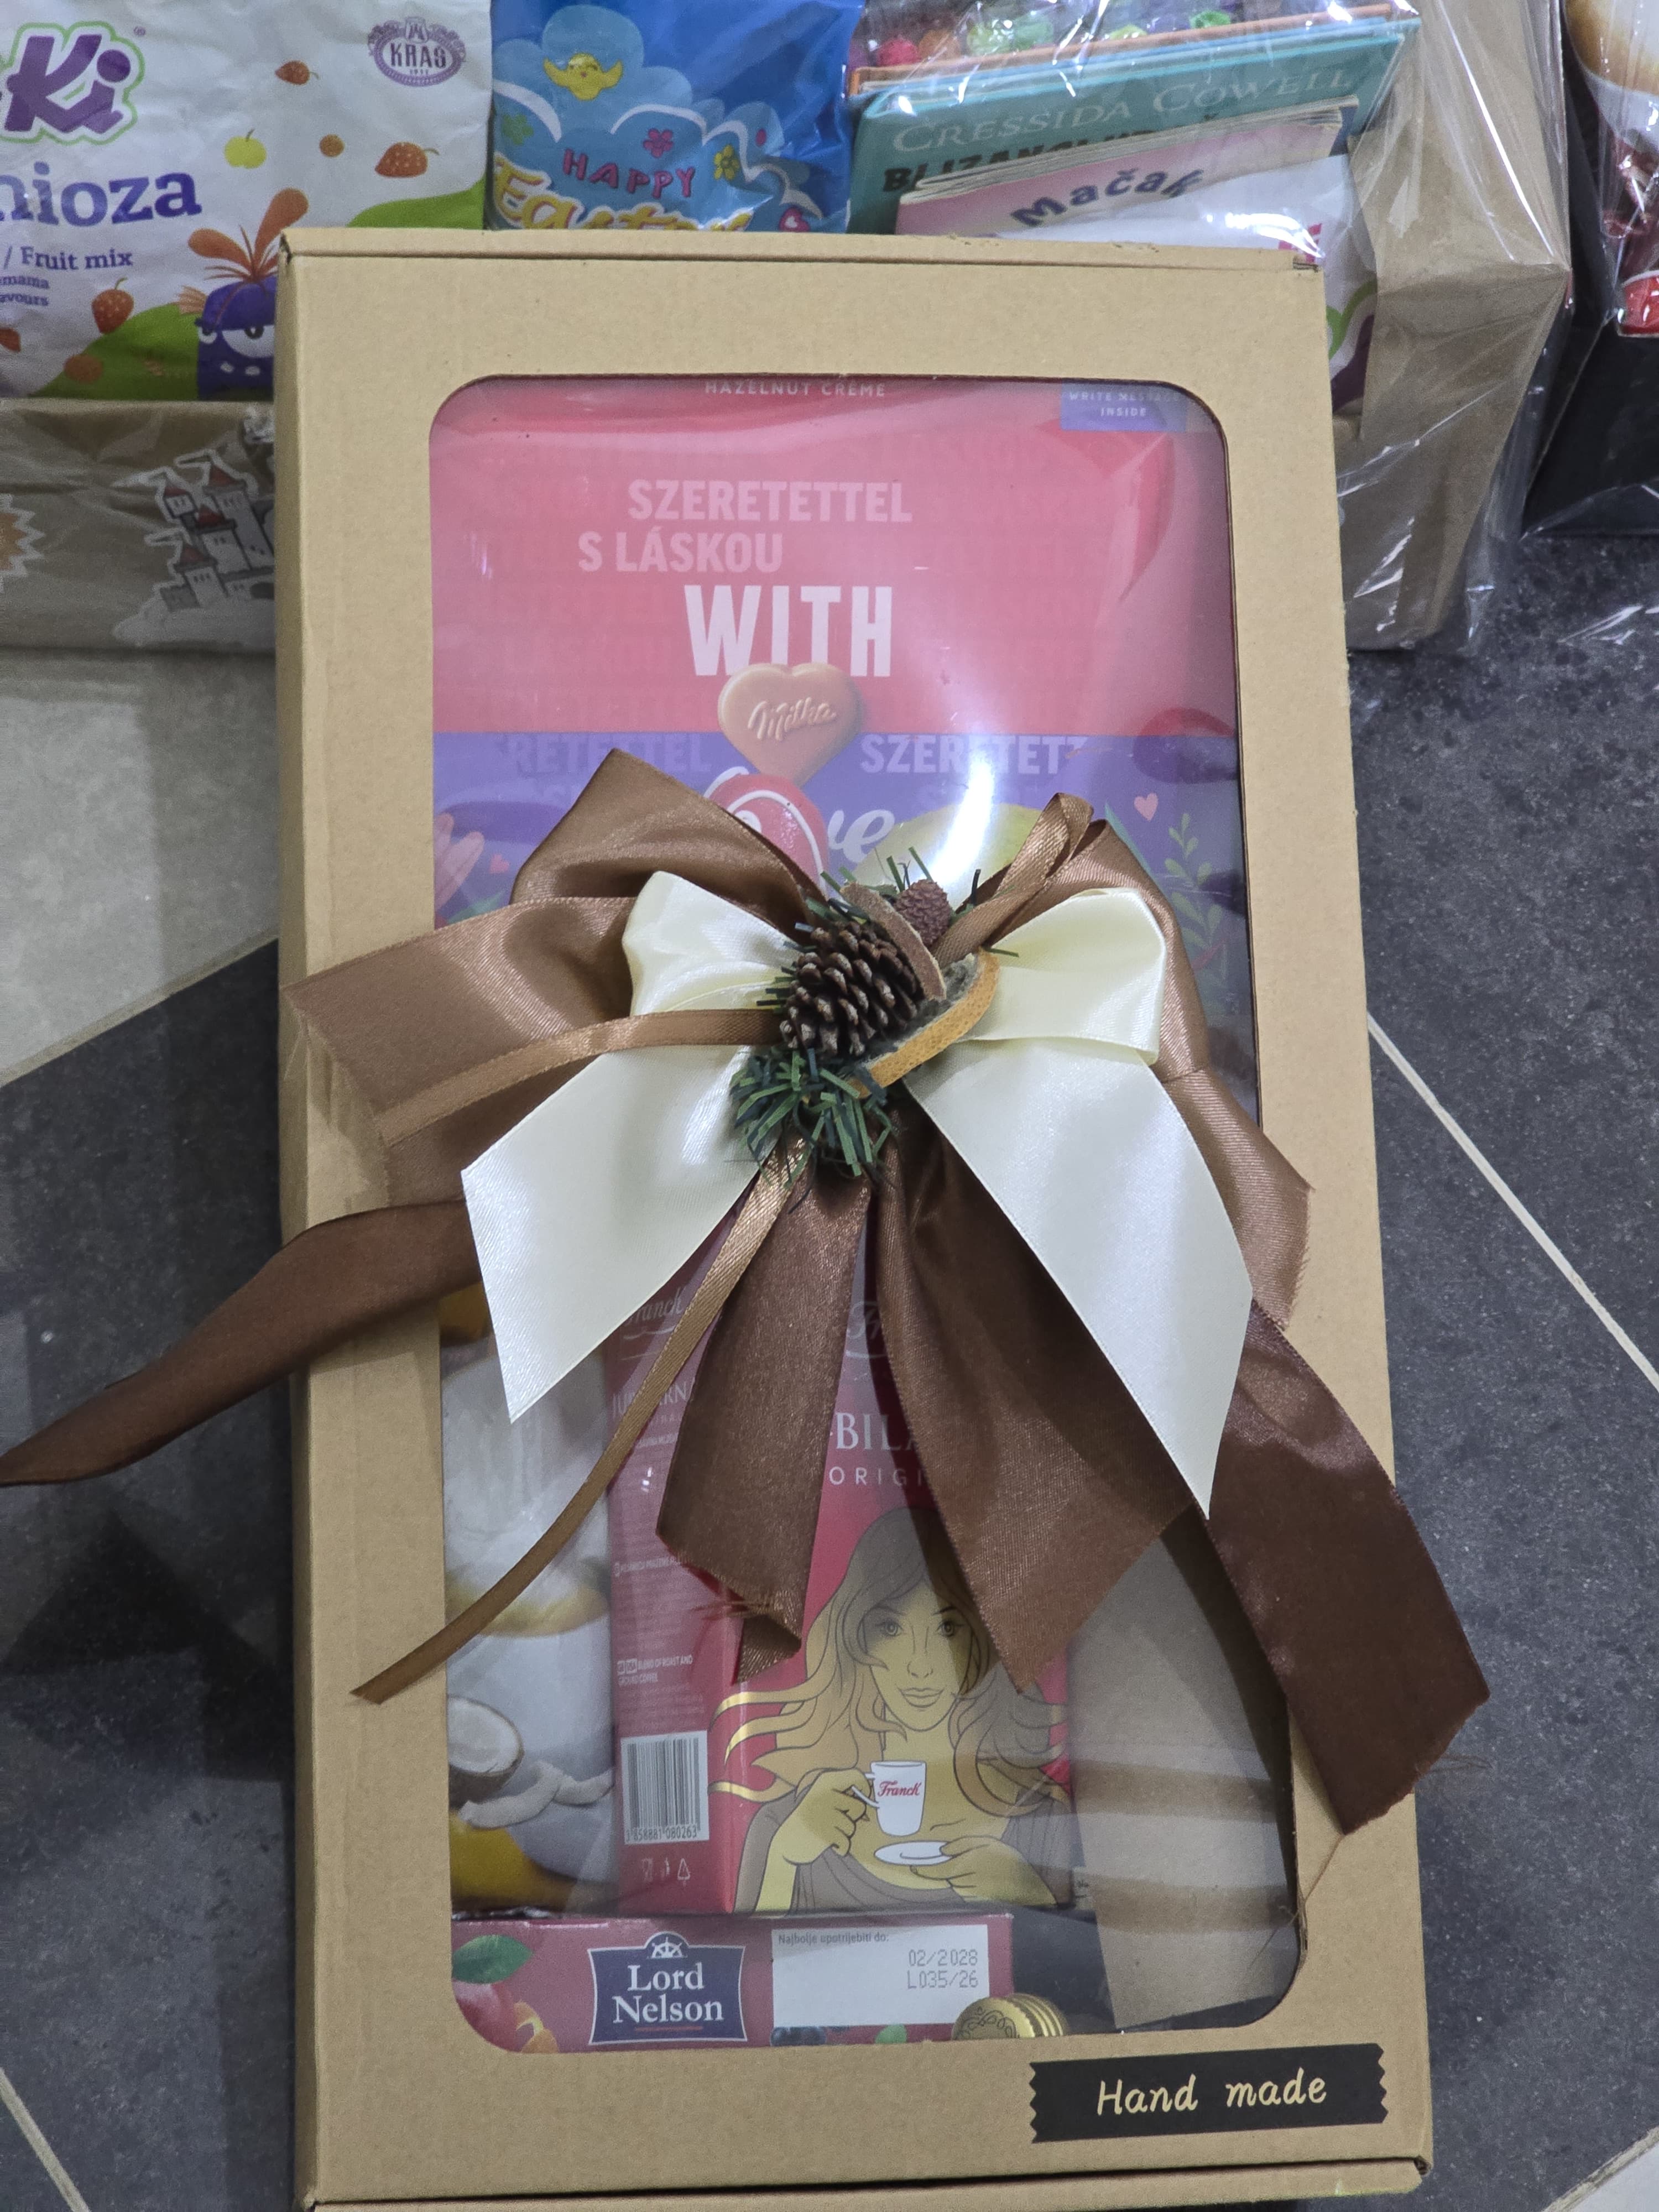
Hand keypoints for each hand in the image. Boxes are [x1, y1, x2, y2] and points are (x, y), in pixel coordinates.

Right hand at [772, 1769, 869, 1867]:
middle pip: (859, 1807)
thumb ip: (844, 1791)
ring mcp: (822, 1813)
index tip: (862, 1798)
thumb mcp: (824, 1796)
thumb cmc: (811, 1817)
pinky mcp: (822, 1834)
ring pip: (851, 1826)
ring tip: (828, 1830)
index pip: (856, 1776)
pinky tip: (828, 1843)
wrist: (787, 1840)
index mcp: (825, 1780)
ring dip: (844, 1833)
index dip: (865, 1788)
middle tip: (837, 1819)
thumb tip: (870, 1791)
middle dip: (852, 1817)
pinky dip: (840, 1847)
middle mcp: (824, 1794)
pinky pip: (845, 1843)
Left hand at [914, 1834, 1053, 1906]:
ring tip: (972, 1868)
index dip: (922, 1870)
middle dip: (944, 1869)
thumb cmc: (1009, 1860)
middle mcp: (964, 1884)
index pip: (936, 1871)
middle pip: (945, 1877)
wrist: (1030, 1887)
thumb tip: (942, 1851)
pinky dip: (966, 1886)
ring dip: (956, 1877)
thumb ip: (962, 1845)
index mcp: (965, 1867)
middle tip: (952, 1859)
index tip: (911, 1867)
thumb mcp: (987, 1842)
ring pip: (954, 1885)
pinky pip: (965, 1893)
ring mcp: (971, 1896)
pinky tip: (981, 1879)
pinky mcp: (979, 1903)